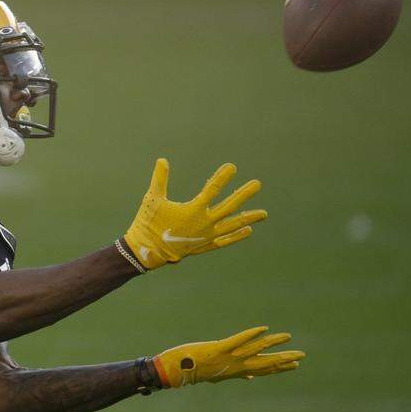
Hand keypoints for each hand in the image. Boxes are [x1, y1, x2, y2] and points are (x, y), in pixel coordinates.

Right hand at [122, 158, 266, 268]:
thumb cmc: (148, 223)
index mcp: (193, 210)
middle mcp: (204, 223)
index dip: (222, 177)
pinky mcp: (203, 245)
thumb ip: (159, 179)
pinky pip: (224, 240)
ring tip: (264, 214)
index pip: (212, 189)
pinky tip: (248, 230)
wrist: (146, 251)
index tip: (232, 167)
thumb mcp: (152, 199)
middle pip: (229, 206)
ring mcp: (206, 236)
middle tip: (257, 184)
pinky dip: (236, 236)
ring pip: (232, 225)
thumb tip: (162, 160)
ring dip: (248, 218)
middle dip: (244, 194)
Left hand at [152, 326, 304, 387]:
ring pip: (256, 349)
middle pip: (265, 363)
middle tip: (301, 356)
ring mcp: (228, 357)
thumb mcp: (219, 375)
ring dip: (273, 343)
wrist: (175, 371)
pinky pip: (239, 340)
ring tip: (287, 337)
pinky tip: (264, 328)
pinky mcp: (219, 348)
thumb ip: (237, 374)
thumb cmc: (196, 371)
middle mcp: (235, 366)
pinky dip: (252, 334)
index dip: (280, 368)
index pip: (263, 370)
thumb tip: (251, 378)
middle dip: (284, 360)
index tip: (295, 365)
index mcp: (236, 372)